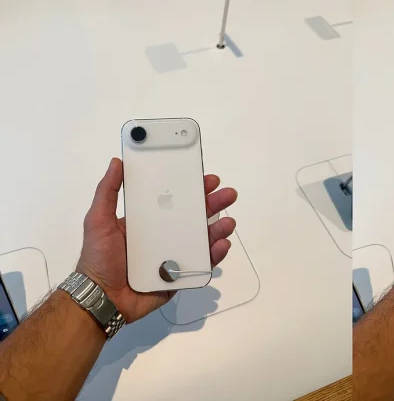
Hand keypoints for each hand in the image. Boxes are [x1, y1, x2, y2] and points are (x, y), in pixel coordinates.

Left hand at [76, 158, 237, 322]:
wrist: (101, 298)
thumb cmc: (99, 258)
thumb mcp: (98, 220)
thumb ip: (107, 192)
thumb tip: (116, 162)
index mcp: (150, 221)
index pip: (176, 200)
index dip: (193, 188)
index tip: (208, 179)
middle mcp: (165, 236)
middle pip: (195, 216)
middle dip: (214, 204)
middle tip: (229, 194)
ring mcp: (175, 256)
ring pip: (203, 239)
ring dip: (219, 229)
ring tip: (229, 223)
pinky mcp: (180, 276)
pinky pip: (202, 265)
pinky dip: (214, 256)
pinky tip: (221, 246)